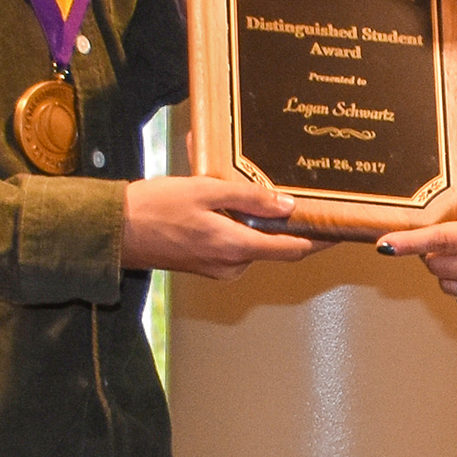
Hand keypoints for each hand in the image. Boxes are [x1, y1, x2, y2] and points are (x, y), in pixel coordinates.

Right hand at [121, 175, 322, 278]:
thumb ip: (249, 198)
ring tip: (264, 189)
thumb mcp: (205, 190)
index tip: (341, 229)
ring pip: (254, 243)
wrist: (115, 230)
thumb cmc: (156, 207)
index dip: (320, 239)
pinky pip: (235, 244)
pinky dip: (242, 226)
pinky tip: (232, 201)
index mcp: (235, 247)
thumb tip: (287, 205)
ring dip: (262, 222)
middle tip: (308, 198)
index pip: (293, 249)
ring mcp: (218, 267)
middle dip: (292, 225)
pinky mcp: (205, 263)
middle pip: (276, 246)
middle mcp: (231, 264)